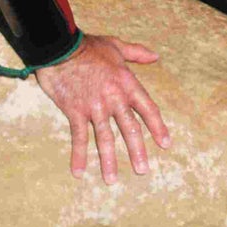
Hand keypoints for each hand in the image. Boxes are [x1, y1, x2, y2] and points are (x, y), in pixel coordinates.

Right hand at [31, 33, 171, 182]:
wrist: (60, 47)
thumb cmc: (89, 46)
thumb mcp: (116, 46)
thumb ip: (137, 53)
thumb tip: (156, 56)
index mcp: (127, 83)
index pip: (148, 109)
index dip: (158, 128)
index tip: (166, 144)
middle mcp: (114, 98)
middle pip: (129, 129)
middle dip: (137, 152)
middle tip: (143, 171)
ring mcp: (95, 107)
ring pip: (105, 138)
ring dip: (108, 161)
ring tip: (112, 180)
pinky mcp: (75, 111)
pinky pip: (79, 137)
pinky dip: (78, 155)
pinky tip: (79, 172)